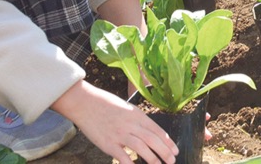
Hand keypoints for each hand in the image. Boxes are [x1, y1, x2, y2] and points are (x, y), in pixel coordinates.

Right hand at [53, 81, 177, 163]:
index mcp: (137, 115)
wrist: (85, 103)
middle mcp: (131, 124)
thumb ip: (138, 121)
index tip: (175, 151)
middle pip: (153, 140)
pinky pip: (123, 157)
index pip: (158, 130)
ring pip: (142, 148)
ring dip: (153, 158)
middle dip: (165, 152)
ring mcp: (119, 134)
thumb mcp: (127, 109)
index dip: (168, 142)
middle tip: (172, 161)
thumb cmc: (106, 105)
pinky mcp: (108, 144)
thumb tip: (150, 133)